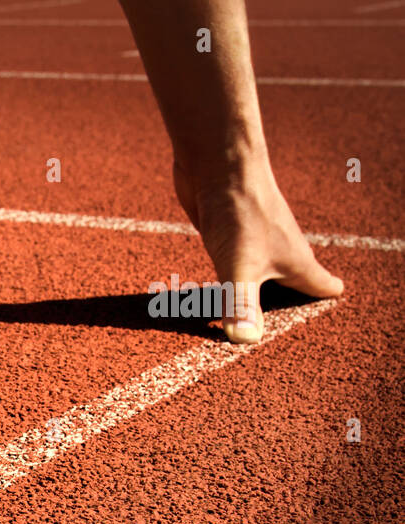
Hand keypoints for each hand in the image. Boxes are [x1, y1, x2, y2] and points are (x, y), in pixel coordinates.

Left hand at [174, 160, 343, 342]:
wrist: (217, 161)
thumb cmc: (239, 210)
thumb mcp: (239, 266)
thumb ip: (241, 303)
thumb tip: (244, 340)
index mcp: (296, 261)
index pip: (324, 286)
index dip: (327, 303)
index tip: (330, 324)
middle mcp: (281, 251)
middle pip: (297, 282)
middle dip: (297, 303)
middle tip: (294, 330)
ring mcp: (256, 241)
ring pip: (265, 272)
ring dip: (261, 293)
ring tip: (257, 314)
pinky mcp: (229, 234)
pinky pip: (235, 263)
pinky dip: (232, 280)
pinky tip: (216, 287)